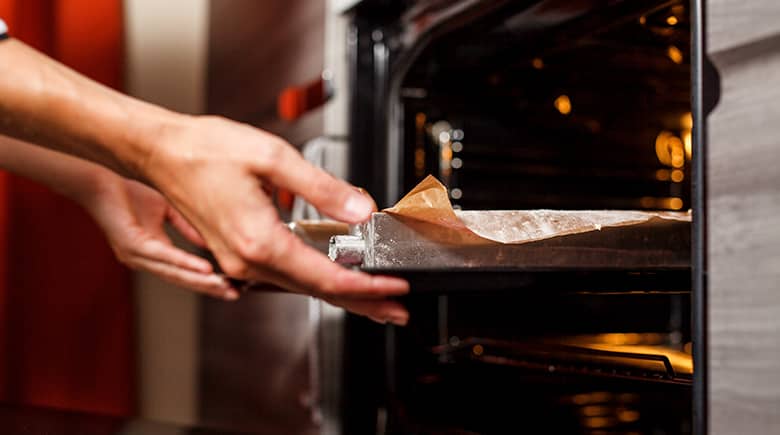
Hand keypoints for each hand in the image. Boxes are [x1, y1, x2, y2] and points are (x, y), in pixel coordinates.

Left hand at [83, 173, 239, 299]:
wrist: (98, 183)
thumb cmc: (128, 194)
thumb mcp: (166, 211)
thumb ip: (186, 228)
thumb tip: (210, 241)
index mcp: (152, 254)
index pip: (183, 273)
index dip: (207, 281)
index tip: (232, 286)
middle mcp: (144, 261)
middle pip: (182, 280)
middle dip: (209, 289)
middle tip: (234, 296)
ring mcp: (136, 256)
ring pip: (174, 274)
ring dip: (201, 282)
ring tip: (223, 287)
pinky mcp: (132, 245)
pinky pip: (164, 257)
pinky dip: (185, 263)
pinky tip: (204, 269)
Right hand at [143, 115, 409, 324]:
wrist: (161, 152)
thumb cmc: (204, 151)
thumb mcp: (273, 158)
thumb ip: (322, 187)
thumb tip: (360, 209)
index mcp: (259, 241)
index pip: (327, 277)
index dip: (367, 286)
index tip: (395, 288)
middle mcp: (247, 261)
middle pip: (317, 292)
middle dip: (362, 302)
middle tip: (396, 309)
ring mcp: (239, 262)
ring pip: (301, 287)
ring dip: (341, 295)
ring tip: (373, 300)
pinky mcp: (236, 255)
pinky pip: (284, 276)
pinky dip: (315, 282)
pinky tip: (331, 280)